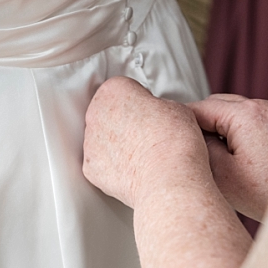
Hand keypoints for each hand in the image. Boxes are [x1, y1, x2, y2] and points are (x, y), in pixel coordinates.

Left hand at [83, 76, 212, 207]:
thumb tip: (155, 115)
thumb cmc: (174, 143)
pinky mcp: (91, 169)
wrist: (169, 180)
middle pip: (108, 111)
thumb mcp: (176, 107)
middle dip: (125, 120)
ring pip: (103, 138)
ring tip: (144, 153)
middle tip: (148, 132)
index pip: (124, 88)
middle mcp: (95, 114)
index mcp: (114, 91)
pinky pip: (102, 163)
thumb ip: (156, 105)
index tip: (152, 111)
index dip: (141, 99)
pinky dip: (115, 167)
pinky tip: (135, 169)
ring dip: (118, 143)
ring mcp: (90, 143)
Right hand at [186, 94, 267, 220]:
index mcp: (246, 114)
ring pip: (230, 112)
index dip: (181, 124)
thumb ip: (199, 146)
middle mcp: (261, 106)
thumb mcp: (220, 172)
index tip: (168, 138)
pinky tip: (229, 154)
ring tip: (209, 154)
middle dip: (199, 125)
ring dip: (217, 127)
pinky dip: (233, 131)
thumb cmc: (267, 191)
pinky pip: (246, 120)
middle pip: (215, 105)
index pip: (199, 108)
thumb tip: (188, 134)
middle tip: (188, 149)